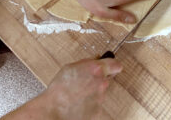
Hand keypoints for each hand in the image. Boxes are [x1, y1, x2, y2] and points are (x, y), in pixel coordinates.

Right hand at [1, 59, 122, 119]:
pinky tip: (79, 102)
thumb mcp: (71, 67)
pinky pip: (96, 103)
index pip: (116, 65)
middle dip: (98, 79)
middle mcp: (102, 83)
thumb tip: (97, 60)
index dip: (113, 65)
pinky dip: (90, 102)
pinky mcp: (98, 110)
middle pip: (106, 79)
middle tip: (85, 82)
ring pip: (100, 92)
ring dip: (93, 91)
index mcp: (96, 69)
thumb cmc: (59, 87)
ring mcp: (101, 98)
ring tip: (78, 93)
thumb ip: (87, 62)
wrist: (54, 108)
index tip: (112, 66)